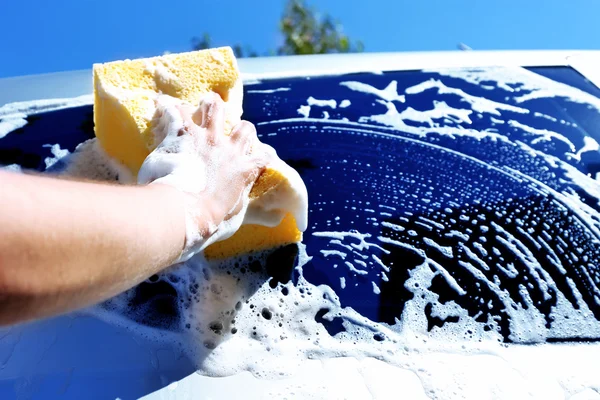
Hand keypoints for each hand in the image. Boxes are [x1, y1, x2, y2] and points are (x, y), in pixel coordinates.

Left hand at [138, 93, 267, 261]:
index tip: (260, 156)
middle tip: (232, 133)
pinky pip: (176, 112)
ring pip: (214, 109)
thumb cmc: (210, 219)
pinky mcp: (184, 134)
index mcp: (244, 169)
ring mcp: (207, 138)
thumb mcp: (234, 216)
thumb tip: (265, 215)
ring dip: (210, 105)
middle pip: (243, 128)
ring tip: (204, 103)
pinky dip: (168, 107)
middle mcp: (229, 149)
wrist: (187, 210)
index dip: (262, 155)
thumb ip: (243, 206)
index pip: (262, 157)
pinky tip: (161, 102)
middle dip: (239, 127)